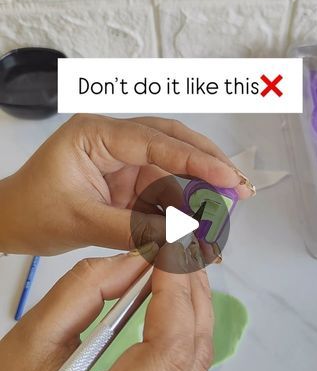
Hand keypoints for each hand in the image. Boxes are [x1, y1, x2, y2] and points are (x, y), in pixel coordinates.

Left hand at [0, 114, 252, 254]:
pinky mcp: (127, 179)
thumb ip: (134, 229)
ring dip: (197, 191)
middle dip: (208, 165)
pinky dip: (181, 206)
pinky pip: (162, 188)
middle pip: (172, 142)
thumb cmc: (33, 211)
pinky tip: (198, 222)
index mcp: (96, 134)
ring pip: (172, 167)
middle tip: (240, 189)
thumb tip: (182, 237)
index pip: (155, 140)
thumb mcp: (82, 222)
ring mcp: (122, 158)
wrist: (11, 221)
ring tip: (222, 214)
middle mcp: (113, 139)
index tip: (227, 177)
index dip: (195, 159)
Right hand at [0, 243, 212, 370]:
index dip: (177, 295)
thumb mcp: (32, 336)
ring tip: (182, 268)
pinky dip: (183, 334)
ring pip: (194, 370)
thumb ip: (86, 290)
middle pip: (191, 362)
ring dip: (194, 313)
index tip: (172, 251)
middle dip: (193, 298)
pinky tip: (176, 302)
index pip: (167, 355)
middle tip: (184, 250)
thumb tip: (140, 260)